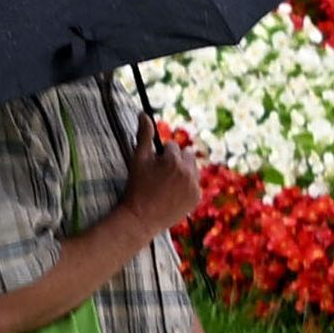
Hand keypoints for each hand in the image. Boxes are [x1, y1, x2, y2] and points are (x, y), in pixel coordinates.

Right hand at [122, 119, 202, 234]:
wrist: (140, 218)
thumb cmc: (137, 187)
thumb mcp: (138, 159)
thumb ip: (143, 135)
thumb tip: (143, 113)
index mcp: (174, 159)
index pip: (172, 146)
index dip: (161, 156)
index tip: (153, 168)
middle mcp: (188, 171)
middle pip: (187, 154)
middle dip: (176, 160)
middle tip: (161, 175)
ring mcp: (194, 186)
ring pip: (192, 169)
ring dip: (183, 172)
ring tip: (167, 184)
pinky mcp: (196, 198)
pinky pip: (195, 184)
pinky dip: (187, 186)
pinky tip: (172, 194)